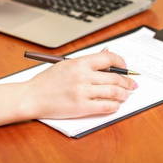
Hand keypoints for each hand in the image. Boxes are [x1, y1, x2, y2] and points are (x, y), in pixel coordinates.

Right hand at [0, 50, 137, 128]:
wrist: (31, 97)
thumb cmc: (46, 82)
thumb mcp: (65, 65)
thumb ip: (86, 62)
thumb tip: (106, 55)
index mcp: (79, 62)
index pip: (109, 58)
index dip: (122, 62)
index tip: (125, 67)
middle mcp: (83, 76)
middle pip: (115, 77)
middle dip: (127, 82)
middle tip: (132, 85)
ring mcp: (83, 92)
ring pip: (114, 92)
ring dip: (124, 94)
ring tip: (126, 95)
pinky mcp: (81, 107)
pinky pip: (106, 106)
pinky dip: (114, 106)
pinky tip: (115, 105)